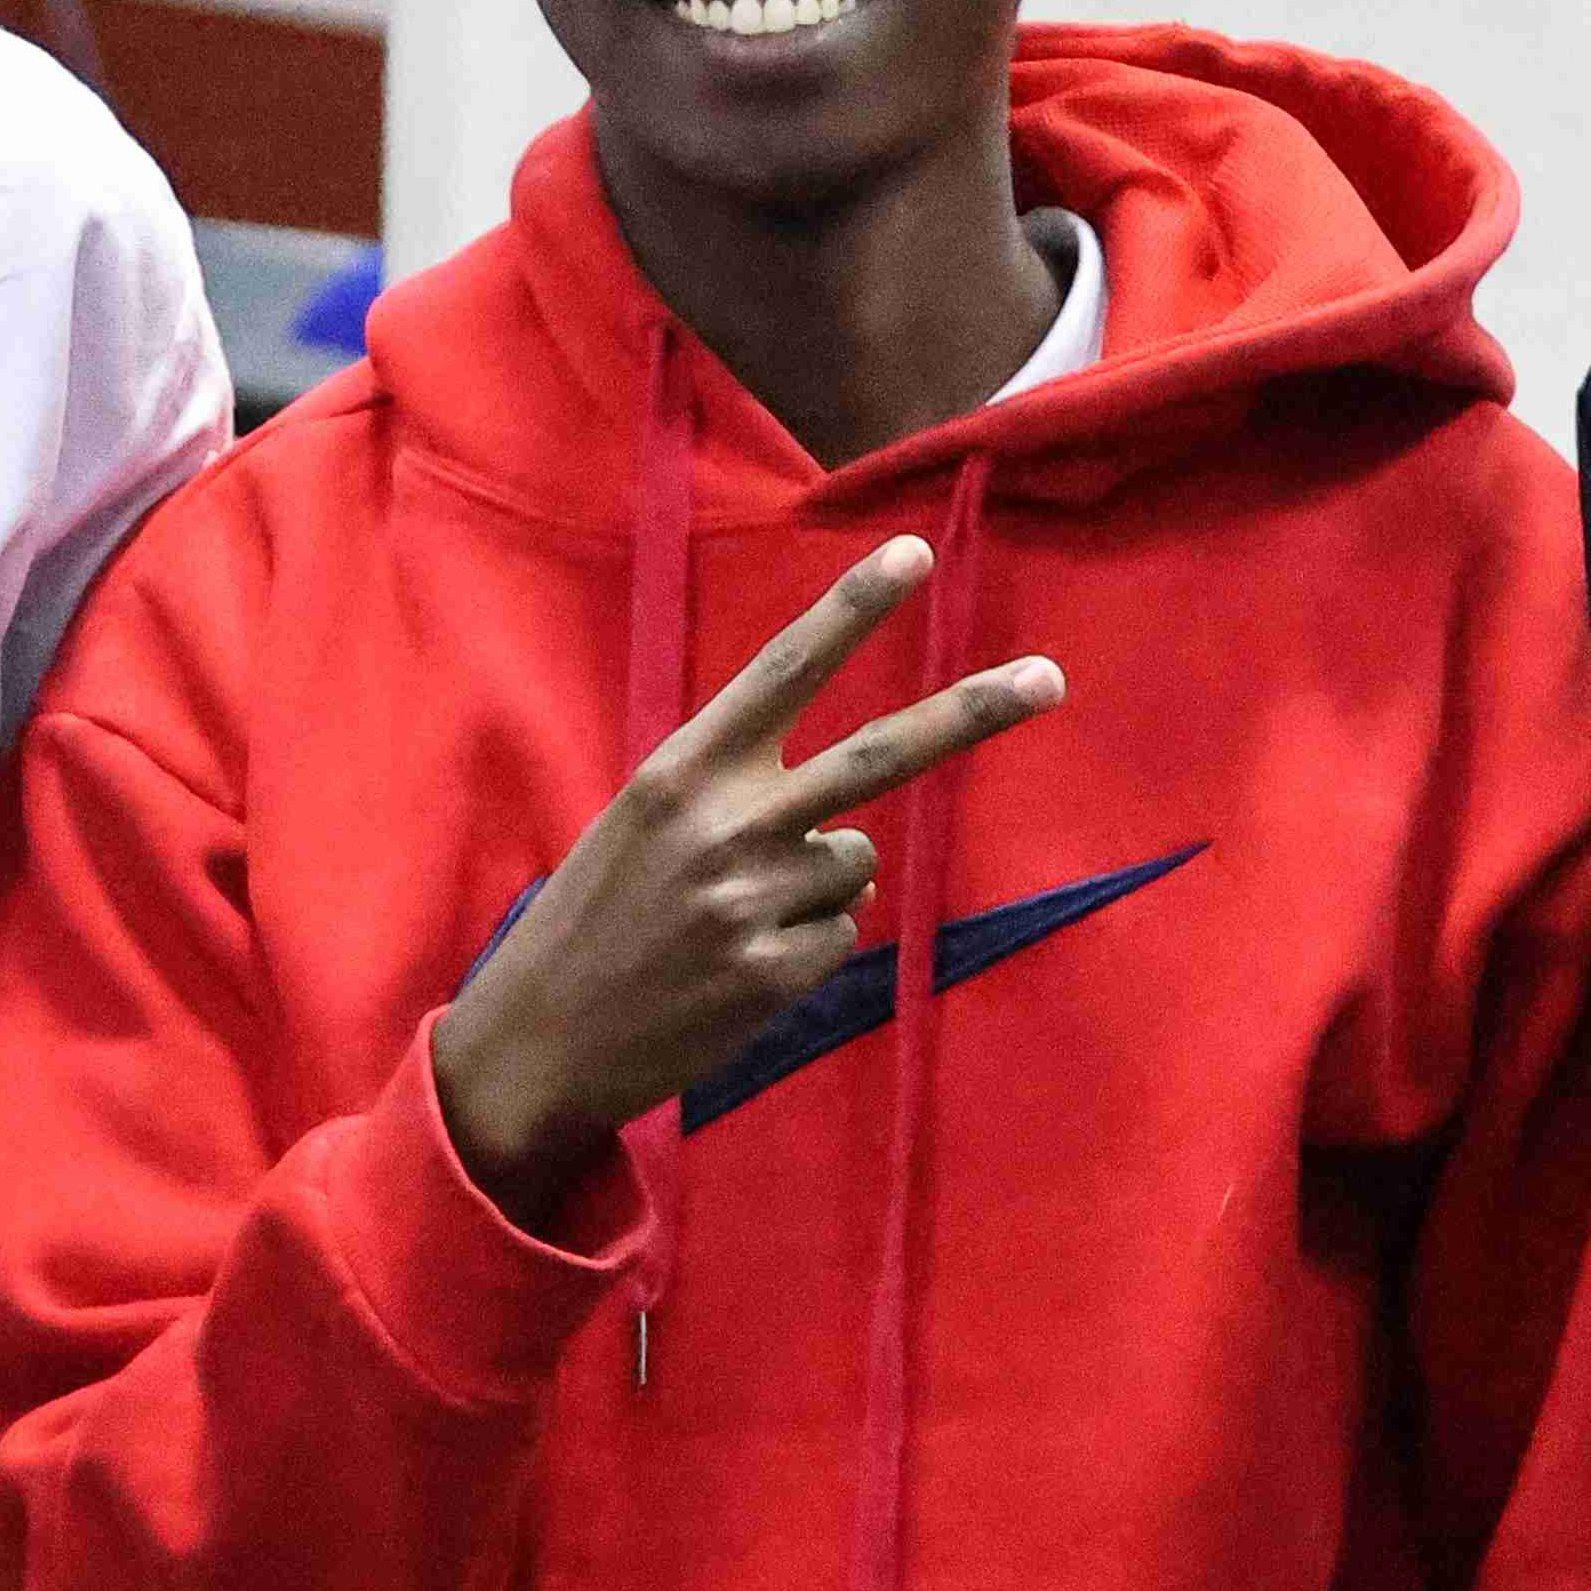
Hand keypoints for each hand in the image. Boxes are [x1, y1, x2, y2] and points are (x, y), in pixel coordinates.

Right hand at [429, 536, 1065, 1208]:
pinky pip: (840, 933)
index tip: (916, 552)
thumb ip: (733, 794)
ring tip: (732, 918)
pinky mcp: (775, 973)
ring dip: (817, 885)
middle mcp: (725, 824)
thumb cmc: (596, 915)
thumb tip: (849, 826)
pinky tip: (736, 967)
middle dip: (971, 712)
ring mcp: (755, 902)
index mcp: (682, 769)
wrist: (540, 1038)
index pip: (785, 671)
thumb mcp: (642, 821)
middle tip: (1050, 678)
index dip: (851, 610)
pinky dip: (804, 946)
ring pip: (855, 861)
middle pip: (877, 757)